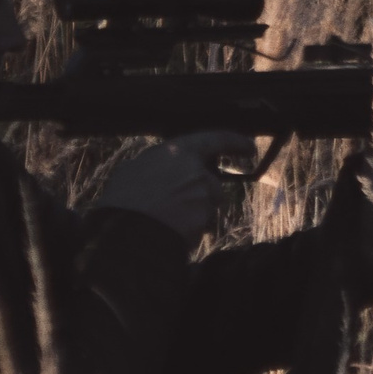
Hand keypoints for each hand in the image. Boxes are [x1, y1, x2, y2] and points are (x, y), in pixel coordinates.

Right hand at [94, 130, 252, 244]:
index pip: (217, 139)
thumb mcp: (135, 167)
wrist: (125, 233)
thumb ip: (160, 163)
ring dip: (192, 212)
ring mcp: (203, 200)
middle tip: (169, 202)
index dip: (236, 142)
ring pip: (205, 206)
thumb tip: (165, 169)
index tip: (249, 146)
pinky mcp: (203, 224)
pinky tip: (167, 230)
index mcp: (180, 153)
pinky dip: (187, 229)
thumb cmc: (123, 198)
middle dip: (199, 192)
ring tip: (163, 218)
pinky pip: (199, 226)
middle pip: (210, 183)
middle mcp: (198, 174)